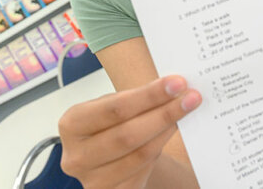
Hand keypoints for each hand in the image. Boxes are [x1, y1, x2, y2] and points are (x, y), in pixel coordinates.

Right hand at [58, 75, 200, 187]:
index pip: (114, 108)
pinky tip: (172, 133)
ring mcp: (93, 181)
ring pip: (140, 154)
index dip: (148, 96)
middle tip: (191, 98)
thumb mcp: (110, 107)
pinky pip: (143, 172)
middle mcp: (77, 157)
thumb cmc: (109, 126)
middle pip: (128, 134)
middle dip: (163, 114)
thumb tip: (173, 87)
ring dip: (167, 131)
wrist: (106, 161)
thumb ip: (134, 99)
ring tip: (185, 112)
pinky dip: (161, 149)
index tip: (177, 84)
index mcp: (71, 124)